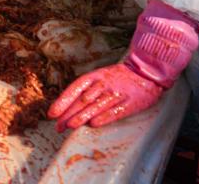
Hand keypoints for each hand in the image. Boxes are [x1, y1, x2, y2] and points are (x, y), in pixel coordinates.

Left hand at [49, 0, 198, 130]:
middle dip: (69, 114)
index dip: (63, 101)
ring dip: (82, 116)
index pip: (75, 89)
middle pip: (83, 100)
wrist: (146, 71)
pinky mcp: (130, 103)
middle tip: (58, 127)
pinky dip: (104, 117)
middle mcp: (104, 84)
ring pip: (97, 105)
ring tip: (71, 125)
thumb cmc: (118, 77)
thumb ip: (86, 91)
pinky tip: (94, 124)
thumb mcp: (100, 77)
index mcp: (95, 77)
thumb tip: (68, 107)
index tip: (52, 114)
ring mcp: (117, 93)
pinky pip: (115, 111)